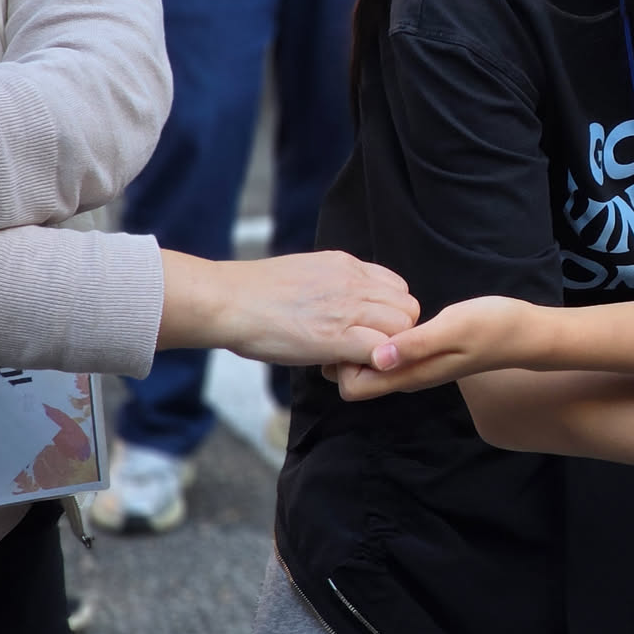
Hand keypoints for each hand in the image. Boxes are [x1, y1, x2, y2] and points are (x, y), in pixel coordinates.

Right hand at [159, 250, 416, 366]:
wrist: (225, 300)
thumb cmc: (254, 293)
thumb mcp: (305, 273)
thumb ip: (332, 285)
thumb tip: (341, 305)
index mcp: (347, 265)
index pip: (397, 287)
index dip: (387, 313)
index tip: (364, 329)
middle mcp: (355, 282)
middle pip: (407, 308)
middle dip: (393, 333)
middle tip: (361, 350)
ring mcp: (348, 307)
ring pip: (402, 328)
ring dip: (385, 349)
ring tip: (350, 359)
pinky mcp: (337, 336)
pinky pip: (382, 351)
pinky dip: (372, 364)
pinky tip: (343, 367)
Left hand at [334, 294, 544, 399]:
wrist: (525, 332)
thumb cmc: (493, 328)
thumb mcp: (454, 329)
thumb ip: (416, 344)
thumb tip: (377, 357)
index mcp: (410, 375)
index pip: (352, 387)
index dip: (341, 361)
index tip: (350, 330)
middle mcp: (406, 376)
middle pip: (353, 378)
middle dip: (343, 351)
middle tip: (353, 316)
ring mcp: (414, 366)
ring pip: (368, 364)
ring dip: (359, 342)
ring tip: (366, 312)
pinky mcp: (421, 352)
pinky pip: (384, 352)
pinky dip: (376, 335)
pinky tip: (386, 314)